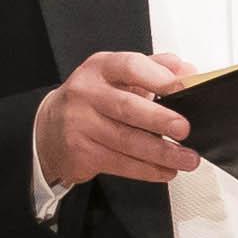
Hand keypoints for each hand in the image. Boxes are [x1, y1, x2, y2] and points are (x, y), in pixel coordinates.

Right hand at [35, 48, 198, 190]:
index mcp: (100, 68)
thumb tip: (188, 72)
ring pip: (126, 141)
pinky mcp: (80, 152)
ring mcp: (80, 124)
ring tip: (186, 158)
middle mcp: (86, 93)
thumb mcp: (117, 76)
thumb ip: (154, 69)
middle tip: (184, 129)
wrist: (49, 129)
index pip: (129, 66)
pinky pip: (120, 163)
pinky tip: (165, 171)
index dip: (157, 78)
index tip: (181, 89)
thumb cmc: (91, 101)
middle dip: (160, 120)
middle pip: (127, 107)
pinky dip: (147, 170)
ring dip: (161, 153)